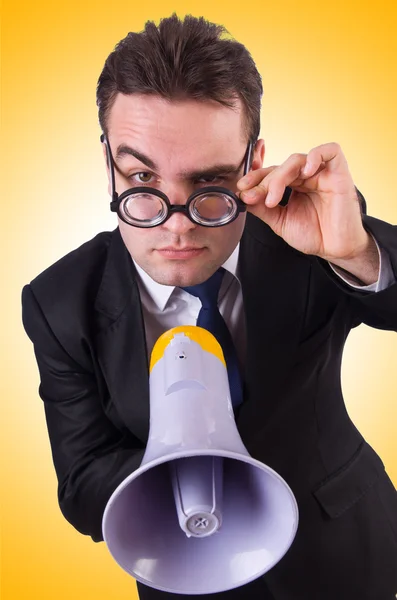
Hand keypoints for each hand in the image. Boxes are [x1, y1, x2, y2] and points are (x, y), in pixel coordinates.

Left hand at [237, 142, 368, 262]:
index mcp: (293, 185)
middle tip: (254, 198)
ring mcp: (322, 174)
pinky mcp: (340, 173)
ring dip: (280, 176)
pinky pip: (330, 151)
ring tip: (273, 198)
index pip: (271, 173)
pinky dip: (316, 156)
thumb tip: (243, 195)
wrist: (335, 250)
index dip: (255, 177)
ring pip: (297, 160)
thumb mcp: (280, 222)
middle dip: (264, 182)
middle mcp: (307, 176)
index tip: (241, 188)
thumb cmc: (314, 235)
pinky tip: (306, 173)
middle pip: (281, 166)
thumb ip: (262, 208)